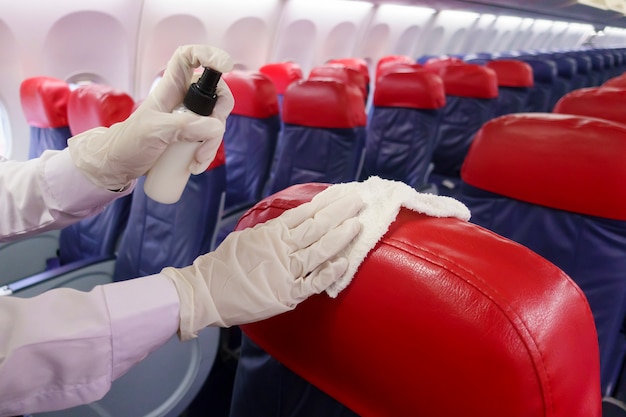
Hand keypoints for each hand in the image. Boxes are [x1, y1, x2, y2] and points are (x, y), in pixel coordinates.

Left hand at [68, 44, 234, 189]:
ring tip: (196, 160)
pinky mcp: (192, 136)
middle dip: (218, 117)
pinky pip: (211, 139)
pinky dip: (208, 153)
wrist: (120, 166)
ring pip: (216, 121)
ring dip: (212, 143)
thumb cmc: (129, 143)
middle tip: (208, 136)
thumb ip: (185, 126)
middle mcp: (183, 99)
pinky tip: (195, 164)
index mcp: (170, 88)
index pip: (188, 58)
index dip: (207, 54)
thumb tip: (214, 127)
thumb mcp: (154, 132)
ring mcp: (190, 118)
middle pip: (215, 93)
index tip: (223, 66)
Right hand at [162, 188, 363, 339]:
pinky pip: (314, 282)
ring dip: (340, 237)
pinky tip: (345, 262)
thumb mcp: (247, 238)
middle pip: (316, 226)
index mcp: (271, 233)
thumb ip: (271, 232)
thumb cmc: (224, 265)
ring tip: (357, 225)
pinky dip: (330, 272)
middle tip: (358, 200)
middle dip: (340, 212)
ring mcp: (285, 271)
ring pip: (319, 250)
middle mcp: (281, 248)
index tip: (342, 192)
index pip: (304, 212)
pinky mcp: (287, 294)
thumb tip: (293, 224)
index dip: (325, 202)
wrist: (205, 293)